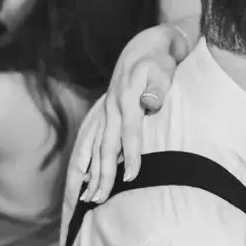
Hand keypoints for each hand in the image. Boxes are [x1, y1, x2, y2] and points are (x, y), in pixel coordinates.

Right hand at [80, 24, 188, 202]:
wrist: (144, 46)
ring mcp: (106, 113)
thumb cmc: (158, 61)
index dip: (130, 155)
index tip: (131, 177)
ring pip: (96, 148)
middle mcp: (112, 109)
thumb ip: (157, 87)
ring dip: (92, 173)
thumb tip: (150, 103)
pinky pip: (93, 142)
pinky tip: (83, 179)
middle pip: (106, 147)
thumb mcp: (162, 68)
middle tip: (100, 199)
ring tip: (89, 198)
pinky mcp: (105, 116)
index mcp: (127, 100)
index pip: (130, 133)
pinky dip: (87, 161)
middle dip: (102, 175)